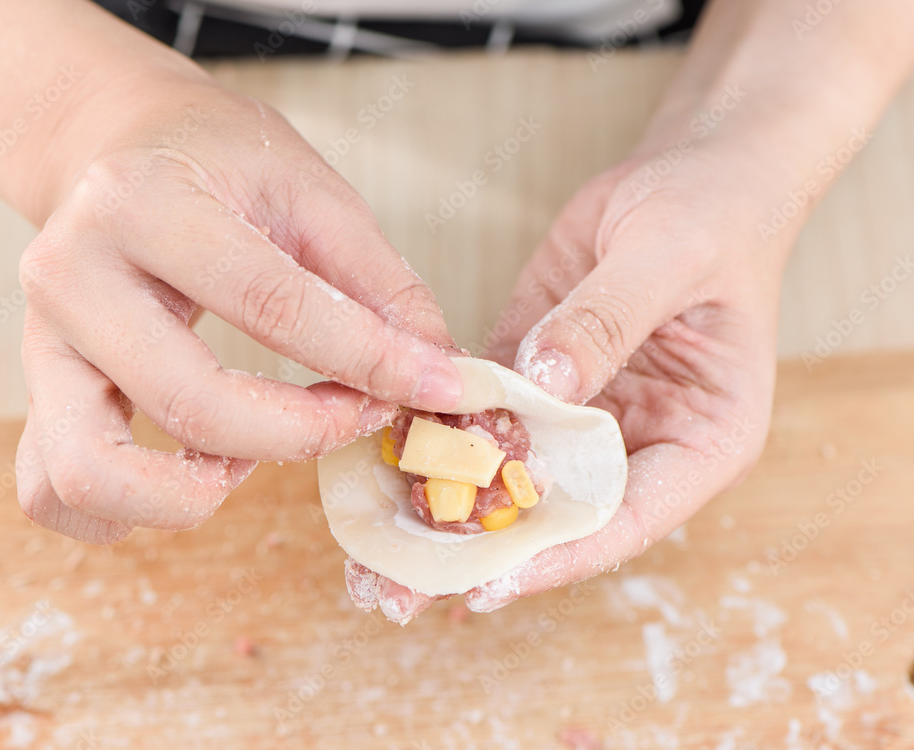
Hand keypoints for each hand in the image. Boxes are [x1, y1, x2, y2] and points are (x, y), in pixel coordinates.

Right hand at [15, 77, 461, 543]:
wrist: (120, 146)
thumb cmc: (216, 162)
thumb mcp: (311, 192)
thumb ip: (379, 282)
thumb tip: (439, 371)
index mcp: (145, 203)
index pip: (272, 307)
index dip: (372, 362)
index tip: (441, 390)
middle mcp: (72, 274)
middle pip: (191, 403)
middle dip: (303, 434)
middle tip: (358, 415)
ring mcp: (39, 341)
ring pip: (94, 471)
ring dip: (197, 492)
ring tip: (254, 453)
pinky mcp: (36, 389)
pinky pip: (53, 489)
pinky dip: (129, 511)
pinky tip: (199, 467)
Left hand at [352, 147, 783, 622]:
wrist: (690, 169)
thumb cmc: (712, 213)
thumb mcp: (669, 257)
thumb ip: (606, 322)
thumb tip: (542, 385)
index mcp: (700, 441)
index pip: (626, 516)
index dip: (558, 554)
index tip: (488, 581)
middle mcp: (636, 442)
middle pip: (555, 516)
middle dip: (478, 556)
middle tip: (399, 592)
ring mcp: (580, 412)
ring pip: (508, 476)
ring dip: (441, 512)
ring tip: (366, 558)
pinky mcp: (532, 372)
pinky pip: (479, 416)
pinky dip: (433, 440)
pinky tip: (379, 465)